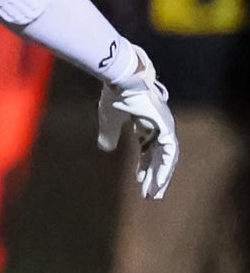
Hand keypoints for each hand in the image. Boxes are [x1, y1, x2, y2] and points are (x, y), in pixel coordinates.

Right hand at [97, 44, 178, 198]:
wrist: (122, 78)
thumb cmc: (115, 94)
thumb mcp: (109, 120)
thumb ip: (109, 134)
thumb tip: (105, 149)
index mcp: (146, 123)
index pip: (148, 150)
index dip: (143, 166)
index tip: (138, 181)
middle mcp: (159, 126)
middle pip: (158, 157)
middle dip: (153, 175)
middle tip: (150, 194)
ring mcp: (165, 126)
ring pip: (165, 158)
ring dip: (160, 176)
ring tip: (153, 193)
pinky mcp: (166, 127)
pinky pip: (167, 154)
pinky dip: (163, 169)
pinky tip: (158, 181)